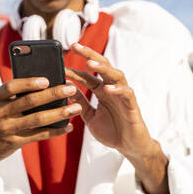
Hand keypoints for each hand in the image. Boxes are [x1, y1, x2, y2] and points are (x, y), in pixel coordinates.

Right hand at [0, 77, 80, 174]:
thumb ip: (11, 95)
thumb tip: (42, 84)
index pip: (11, 87)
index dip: (29, 83)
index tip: (47, 80)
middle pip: (29, 102)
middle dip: (53, 94)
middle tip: (71, 88)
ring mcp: (6, 129)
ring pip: (38, 119)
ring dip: (59, 113)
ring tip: (76, 108)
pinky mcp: (14, 142)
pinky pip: (38, 135)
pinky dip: (55, 131)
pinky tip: (68, 127)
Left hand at [66, 43, 153, 158]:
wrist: (129, 147)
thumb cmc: (111, 131)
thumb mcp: (90, 117)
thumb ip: (81, 103)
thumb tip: (67, 89)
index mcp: (101, 91)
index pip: (87, 76)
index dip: (74, 70)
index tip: (60, 65)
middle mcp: (112, 89)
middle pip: (102, 66)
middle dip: (89, 55)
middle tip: (75, 46)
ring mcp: (123, 96)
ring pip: (115, 75)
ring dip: (103, 67)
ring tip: (89, 62)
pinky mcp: (132, 106)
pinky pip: (127, 93)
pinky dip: (117, 90)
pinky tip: (107, 88)